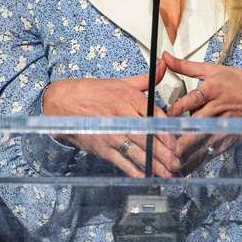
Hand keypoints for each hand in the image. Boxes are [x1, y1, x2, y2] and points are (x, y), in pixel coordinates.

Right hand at [42, 69, 180, 178]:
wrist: (62, 103)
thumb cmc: (93, 92)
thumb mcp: (121, 83)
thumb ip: (146, 79)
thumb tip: (165, 64)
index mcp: (130, 98)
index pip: (157, 116)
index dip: (170, 132)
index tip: (179, 143)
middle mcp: (123, 115)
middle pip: (150, 136)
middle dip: (166, 152)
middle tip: (179, 163)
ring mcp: (112, 132)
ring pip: (138, 151)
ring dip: (154, 165)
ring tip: (168, 174)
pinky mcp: (101, 146)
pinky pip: (121, 161)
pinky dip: (133, 170)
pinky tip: (145, 177)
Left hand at [162, 52, 241, 170]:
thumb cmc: (239, 82)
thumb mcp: (213, 69)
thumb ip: (185, 66)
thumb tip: (165, 56)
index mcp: (211, 90)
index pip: (188, 102)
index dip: (173, 111)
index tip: (160, 117)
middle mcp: (216, 109)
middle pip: (193, 125)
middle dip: (177, 135)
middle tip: (161, 142)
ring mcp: (222, 125)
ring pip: (201, 141)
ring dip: (186, 150)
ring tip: (170, 158)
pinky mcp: (227, 138)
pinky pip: (210, 150)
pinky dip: (198, 157)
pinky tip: (186, 163)